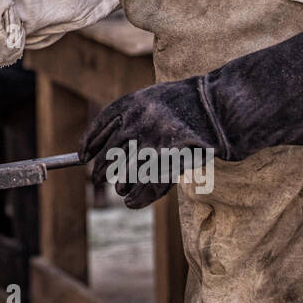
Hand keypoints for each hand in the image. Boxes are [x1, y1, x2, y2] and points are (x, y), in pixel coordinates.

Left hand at [79, 79, 216, 208]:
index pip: (100, 126)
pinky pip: (146, 184)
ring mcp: (153, 141)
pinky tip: (130, 201)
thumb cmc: (186, 105)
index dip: (88, 143)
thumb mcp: (153, 100)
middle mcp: (137, 121)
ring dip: (121, 184)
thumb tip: (98, 146)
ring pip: (127, 172)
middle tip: (98, 178)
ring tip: (119, 190)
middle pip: (110, 152)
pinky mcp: (169, 159)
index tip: (83, 156)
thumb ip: (130, 118)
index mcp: (131, 103)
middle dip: (102, 169)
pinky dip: (137, 197)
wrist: (220, 107)